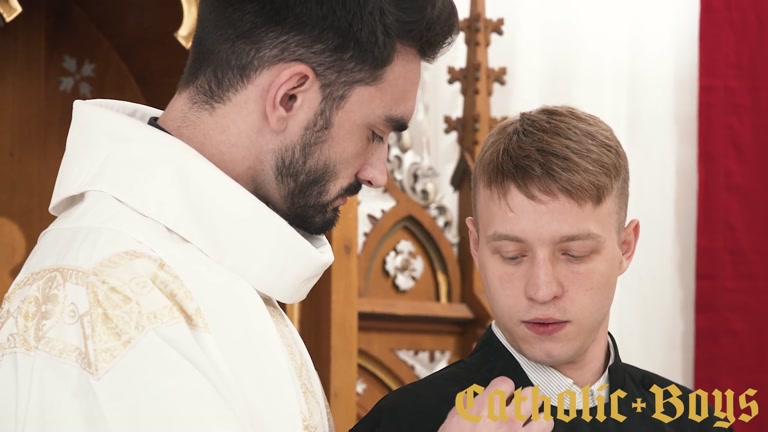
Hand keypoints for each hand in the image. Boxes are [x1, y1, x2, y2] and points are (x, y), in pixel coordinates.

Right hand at [437, 376, 553, 430]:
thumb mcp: (454, 418)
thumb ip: (469, 404)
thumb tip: (476, 398)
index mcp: (486, 406)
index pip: (505, 383)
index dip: (504, 388)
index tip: (503, 393)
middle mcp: (506, 418)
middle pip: (530, 394)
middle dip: (527, 397)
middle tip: (523, 402)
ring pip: (544, 416)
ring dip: (539, 416)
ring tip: (534, 418)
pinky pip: (545, 431)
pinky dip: (541, 430)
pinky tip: (535, 431)